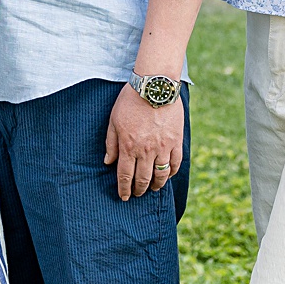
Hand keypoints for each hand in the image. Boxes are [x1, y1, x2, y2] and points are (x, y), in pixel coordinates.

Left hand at [103, 85, 183, 200]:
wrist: (154, 86)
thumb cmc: (130, 101)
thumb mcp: (114, 120)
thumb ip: (111, 143)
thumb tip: (108, 162)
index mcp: (129, 146)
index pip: (125, 175)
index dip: (124, 189)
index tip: (124, 197)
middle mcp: (146, 151)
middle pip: (143, 178)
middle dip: (139, 189)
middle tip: (137, 194)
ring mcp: (163, 147)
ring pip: (160, 174)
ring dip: (156, 185)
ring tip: (152, 188)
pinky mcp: (176, 141)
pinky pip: (176, 163)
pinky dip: (171, 172)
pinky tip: (167, 175)